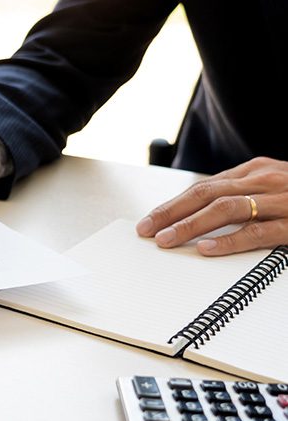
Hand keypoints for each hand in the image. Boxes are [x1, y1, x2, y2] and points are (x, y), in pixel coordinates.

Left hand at [136, 157, 287, 255]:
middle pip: (206, 193)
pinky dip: (229, 241)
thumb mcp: (274, 186)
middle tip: (146, 229)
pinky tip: (207, 249)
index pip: (204, 186)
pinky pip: (258, 231)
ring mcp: (282, 200)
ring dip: (191, 225)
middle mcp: (265, 180)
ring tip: (167, 240)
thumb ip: (244, 194)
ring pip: (226, 208)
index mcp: (257, 171)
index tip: (149, 220)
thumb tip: (200, 216)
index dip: (173, 203)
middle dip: (171, 212)